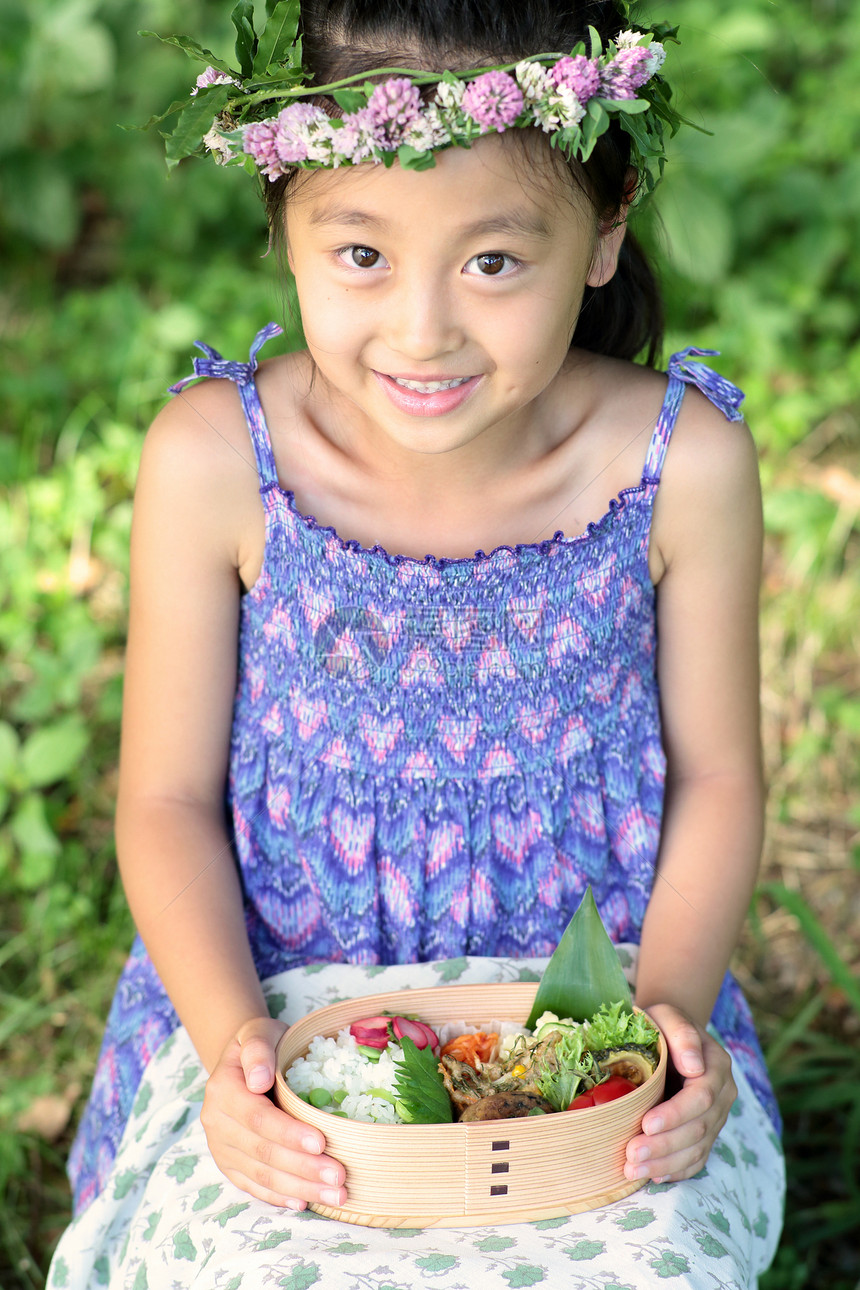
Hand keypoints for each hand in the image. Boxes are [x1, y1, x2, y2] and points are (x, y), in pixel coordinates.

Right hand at [200, 1016, 346, 1209]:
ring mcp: (220, 1147)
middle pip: (262, 1152)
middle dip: (303, 1168)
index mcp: (222, 1089)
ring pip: (260, 1175)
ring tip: (335, 1195)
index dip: (289, 1133)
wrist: (240, 1061)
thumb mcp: (259, 1032)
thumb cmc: (260, 1044)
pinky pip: (253, 1185)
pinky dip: (278, 1196)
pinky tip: (304, 1202)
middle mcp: (216, 1122)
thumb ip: (258, 1051)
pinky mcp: (229, 1164)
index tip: (321, 1142)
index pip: (257, 1117)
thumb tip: (259, 1079)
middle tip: (339, 1177)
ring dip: (299, 1188)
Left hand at [624, 1003, 735, 1184]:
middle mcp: (723, 1095)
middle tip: (631, 1156)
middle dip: (665, 1145)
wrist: (671, 1035)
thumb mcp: (668, 1016)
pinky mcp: (706, 1133)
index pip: (702, 1097)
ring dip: (666, 1163)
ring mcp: (716, 1117)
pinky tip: (652, 1176)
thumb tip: (694, 1066)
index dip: (675, 1114)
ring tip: (633, 1169)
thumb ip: (682, 1035)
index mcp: (717, 1066)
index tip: (646, 1124)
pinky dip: (677, 1170)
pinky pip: (697, 1158)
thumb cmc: (663, 1024)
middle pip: (699, 1128)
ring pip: (698, 1148)